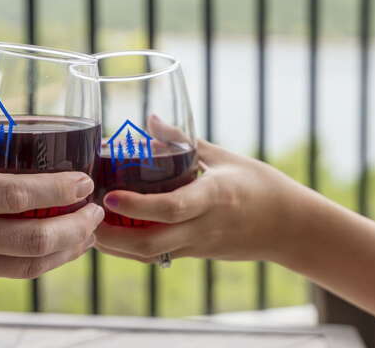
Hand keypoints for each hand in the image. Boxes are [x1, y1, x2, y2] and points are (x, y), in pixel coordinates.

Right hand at [0, 124, 102, 305]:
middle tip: (95, 211)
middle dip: (76, 227)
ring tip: (86, 232)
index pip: (14, 194)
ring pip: (29, 266)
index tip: (83, 181)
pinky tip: (51, 245)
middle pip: (33, 239)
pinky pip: (8, 275)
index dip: (58, 190)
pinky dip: (37, 260)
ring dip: (67, 250)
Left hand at [95, 139, 310, 263]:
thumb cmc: (260, 185)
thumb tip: (150, 120)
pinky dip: (131, 248)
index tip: (109, 195)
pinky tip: (111, 233)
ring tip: (87, 227)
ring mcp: (198, 246)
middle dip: (112, 237)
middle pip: (151, 244)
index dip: (138, 205)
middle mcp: (204, 227)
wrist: (291, 228)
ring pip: (150, 255)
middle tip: (82, 218)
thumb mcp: (225, 157)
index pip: (172, 207)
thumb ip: (184, 140)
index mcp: (214, 197)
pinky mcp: (195, 254)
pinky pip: (158, 255)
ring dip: (116, 246)